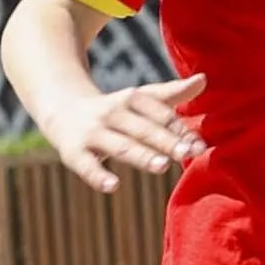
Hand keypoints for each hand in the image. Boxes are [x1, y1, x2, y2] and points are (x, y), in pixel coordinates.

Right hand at [37, 73, 205, 192]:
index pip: (159, 114)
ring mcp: (92, 132)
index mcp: (131, 99)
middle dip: (166, 141)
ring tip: (162, 166)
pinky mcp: (74, 151)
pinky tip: (113, 186)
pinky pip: (86, 166)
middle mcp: (112, 112)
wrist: (61, 110)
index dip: (180, 128)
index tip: (199, 144)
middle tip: (188, 153)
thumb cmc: (113, 109)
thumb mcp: (138, 99)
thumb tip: (204, 78)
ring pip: (120, 145)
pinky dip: (98, 176)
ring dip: (141, 155)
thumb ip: (171, 94)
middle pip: (143, 129)